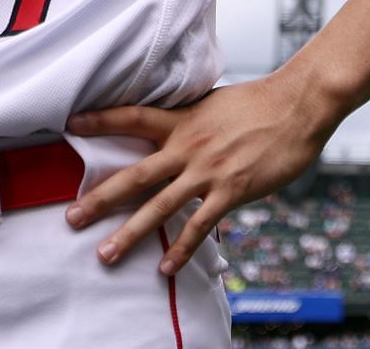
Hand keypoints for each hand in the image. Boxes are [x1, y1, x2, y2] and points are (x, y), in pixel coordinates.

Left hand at [63, 73, 335, 274]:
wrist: (298, 105)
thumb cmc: (260, 102)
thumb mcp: (214, 102)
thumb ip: (190, 117)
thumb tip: (174, 123)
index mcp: (182, 120)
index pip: (132, 117)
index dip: (101, 120)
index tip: (71, 124)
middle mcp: (188, 146)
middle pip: (135, 175)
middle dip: (101, 198)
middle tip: (72, 217)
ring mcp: (208, 171)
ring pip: (160, 206)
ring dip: (130, 233)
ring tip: (105, 254)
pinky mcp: (232, 190)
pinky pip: (200, 225)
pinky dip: (181, 248)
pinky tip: (165, 267)